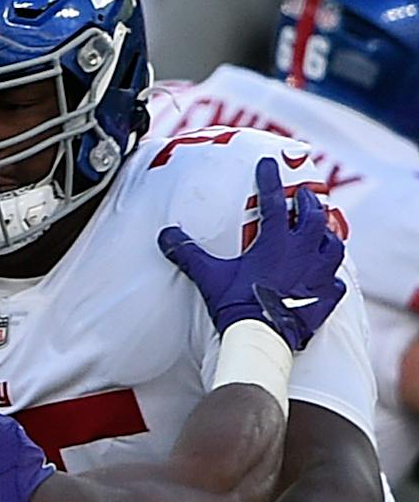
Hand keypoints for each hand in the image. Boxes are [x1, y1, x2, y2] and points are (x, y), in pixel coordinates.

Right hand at [158, 156, 345, 349]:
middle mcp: (303, 253)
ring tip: (322, 231)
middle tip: (304, 196)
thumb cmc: (236, 304)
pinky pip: (336, 283)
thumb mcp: (208, 275)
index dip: (270, 180)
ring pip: (333, 246)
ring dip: (327, 235)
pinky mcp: (326, 298)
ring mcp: (319, 275)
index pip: (275, 201)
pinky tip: (327, 277)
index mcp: (276, 242)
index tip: (268, 163)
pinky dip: (332, 277)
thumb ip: (188, 253)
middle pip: (315, 218)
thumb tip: (166, 234)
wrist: (260, 338)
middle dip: (309, 203)